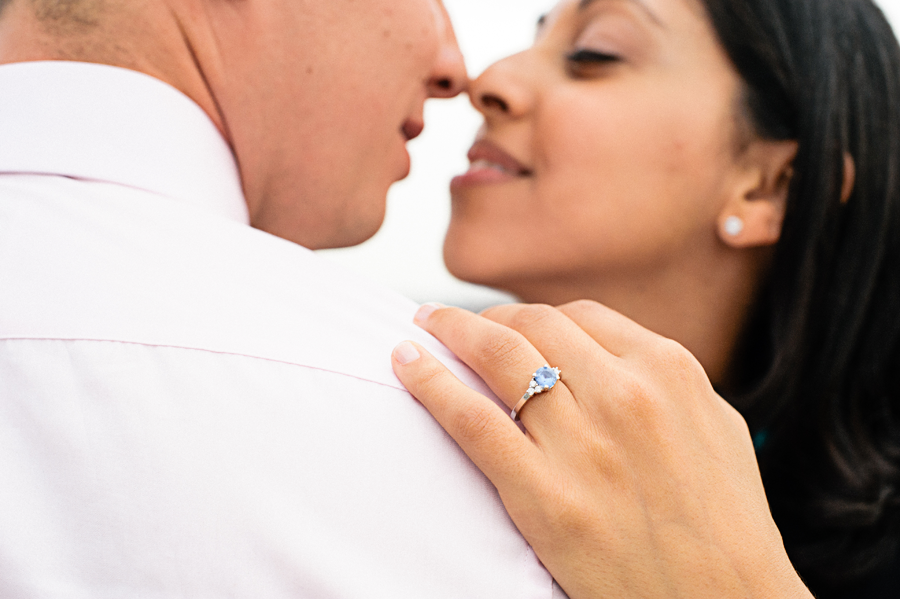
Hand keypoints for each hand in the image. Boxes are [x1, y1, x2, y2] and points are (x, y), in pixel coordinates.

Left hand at [392, 301, 810, 598]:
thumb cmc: (725, 525)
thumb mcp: (714, 427)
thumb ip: (660, 380)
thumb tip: (604, 353)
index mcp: (668, 371)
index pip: (580, 315)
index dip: (534, 314)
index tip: (509, 322)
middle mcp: (625, 395)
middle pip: (533, 325)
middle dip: (487, 315)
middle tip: (454, 320)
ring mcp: (583, 444)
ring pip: (497, 357)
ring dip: (450, 330)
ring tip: (424, 326)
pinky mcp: (545, 496)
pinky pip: (472, 420)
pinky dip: (431, 384)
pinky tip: (406, 364)